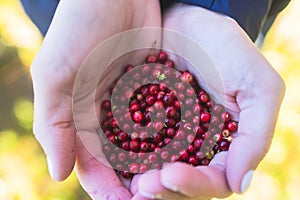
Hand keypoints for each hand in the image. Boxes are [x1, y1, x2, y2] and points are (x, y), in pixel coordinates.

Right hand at [30, 0, 160, 198]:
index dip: (107, 188)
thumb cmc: (80, 28)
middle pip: (122, 163)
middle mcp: (108, 117)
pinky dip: (173, 137)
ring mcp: (133, 104)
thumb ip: (53, 124)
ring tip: (174, 181)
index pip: (92, 165)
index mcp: (80, 119)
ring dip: (157, 165)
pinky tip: (187, 151)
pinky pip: (165, 120)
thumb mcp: (56, 73)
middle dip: (136, 181)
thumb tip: (59, 174)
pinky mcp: (155, 89)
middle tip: (156, 195)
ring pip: (146, 146)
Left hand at [132, 3, 284, 198]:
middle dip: (162, 189)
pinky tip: (112, 164)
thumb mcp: (257, 86)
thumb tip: (240, 184)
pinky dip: (121, 159)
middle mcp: (192, 146)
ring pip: (152, 171)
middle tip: (145, 185)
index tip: (172, 175)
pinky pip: (129, 146)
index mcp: (221, 144)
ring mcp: (164, 135)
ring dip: (139, 183)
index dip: (194, 185)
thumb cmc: (227, 50)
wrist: (190, 21)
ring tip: (130, 183)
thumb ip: (256, 136)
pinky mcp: (139, 121)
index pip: (213, 180)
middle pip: (179, 182)